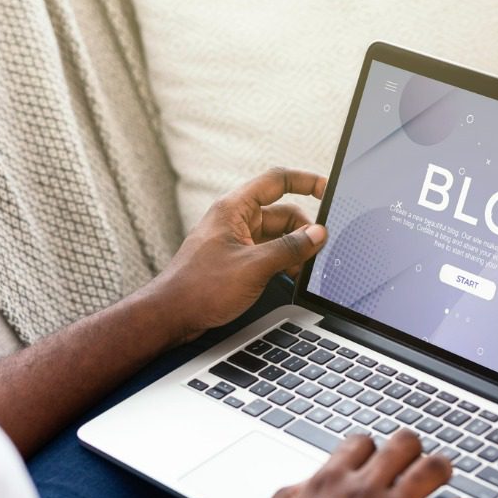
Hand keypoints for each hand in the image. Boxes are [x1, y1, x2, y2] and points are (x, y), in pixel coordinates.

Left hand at [145, 167, 326, 344]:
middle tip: (318, 249)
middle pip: (282, 213)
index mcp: (235, 208)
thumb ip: (290, 248)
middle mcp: (235, 220)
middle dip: (302, 229)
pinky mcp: (236, 261)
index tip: (326, 189)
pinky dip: (282, 262)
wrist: (172, 316)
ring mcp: (236, 241)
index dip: (305, 181)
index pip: (277, 181)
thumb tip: (318, 234)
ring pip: (277, 236)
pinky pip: (268, 253)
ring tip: (303, 270)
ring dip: (294, 250)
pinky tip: (291, 278)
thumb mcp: (254, 267)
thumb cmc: (200, 288)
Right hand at [247, 431, 472, 497]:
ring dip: (441, 468)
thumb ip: (288, 497)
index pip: (361, 442)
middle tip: (414, 456)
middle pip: (402, 444)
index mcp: (329, 482)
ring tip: (444, 472)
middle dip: (410, 447)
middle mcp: (364, 491)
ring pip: (432, 470)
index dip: (369, 447)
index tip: (372, 456)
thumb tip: (304, 486)